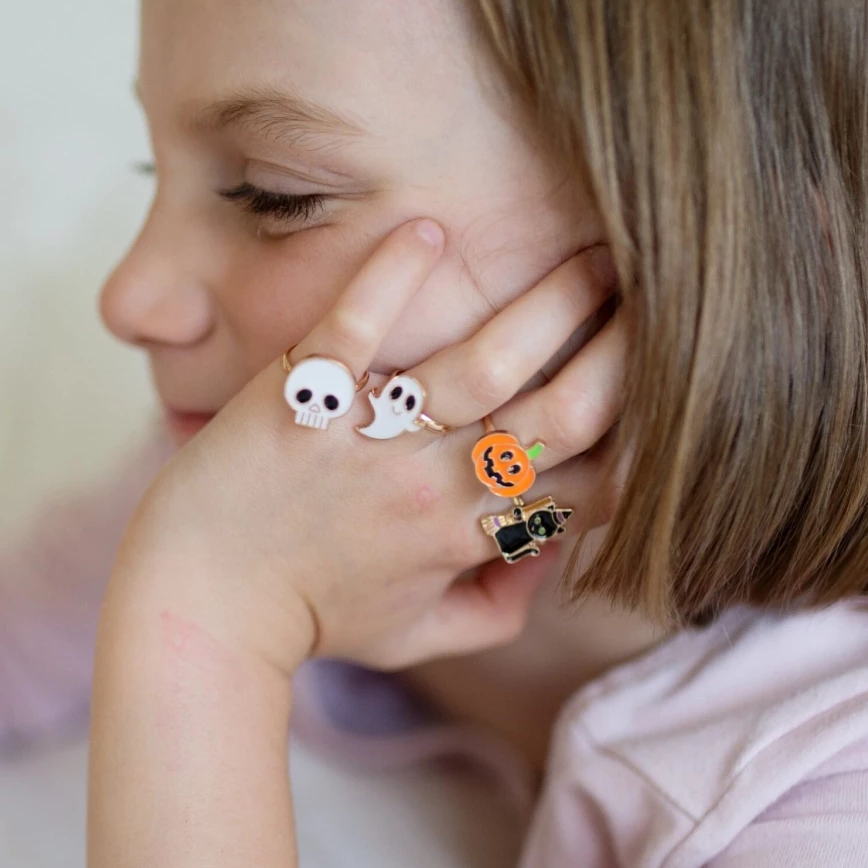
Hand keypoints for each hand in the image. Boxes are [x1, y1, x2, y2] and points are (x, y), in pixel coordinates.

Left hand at [112, 220, 624, 676]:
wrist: (196, 602)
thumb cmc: (306, 615)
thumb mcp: (414, 635)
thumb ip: (497, 605)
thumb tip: (555, 551)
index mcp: (467, 537)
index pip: (592, 481)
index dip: (646, 433)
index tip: (670, 382)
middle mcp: (432, 485)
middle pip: (563, 412)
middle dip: (628, 352)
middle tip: (659, 295)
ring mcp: (368, 437)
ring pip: (486, 362)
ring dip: (553, 302)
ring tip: (596, 252)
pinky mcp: (302, 397)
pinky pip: (355, 327)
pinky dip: (392, 276)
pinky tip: (430, 231)